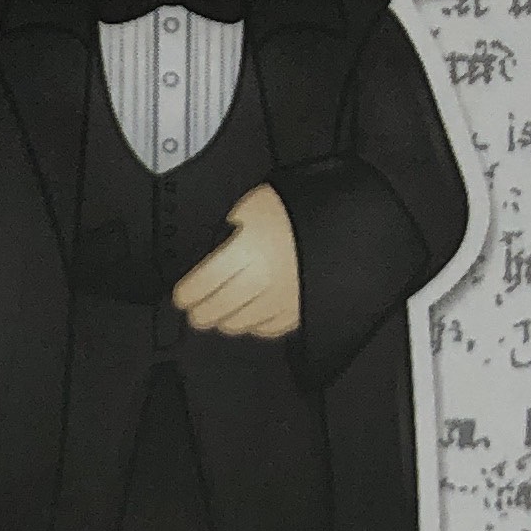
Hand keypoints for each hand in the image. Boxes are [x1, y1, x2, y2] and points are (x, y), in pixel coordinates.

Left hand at [171, 183, 301, 342]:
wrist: (350, 224)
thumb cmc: (304, 208)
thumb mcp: (258, 202)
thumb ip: (234, 223)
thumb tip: (222, 238)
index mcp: (244, 252)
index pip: (203, 284)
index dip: (187, 294)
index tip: (181, 297)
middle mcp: (260, 282)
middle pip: (219, 308)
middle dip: (202, 313)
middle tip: (194, 312)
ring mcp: (281, 301)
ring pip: (243, 323)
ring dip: (225, 322)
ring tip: (218, 317)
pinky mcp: (302, 311)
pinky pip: (271, 328)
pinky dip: (256, 327)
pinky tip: (251, 320)